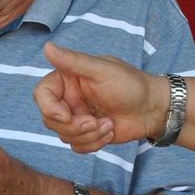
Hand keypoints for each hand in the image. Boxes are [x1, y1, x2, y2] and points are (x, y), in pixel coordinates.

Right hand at [35, 42, 166, 151]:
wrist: (152, 108)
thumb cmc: (131, 84)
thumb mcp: (102, 70)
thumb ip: (74, 60)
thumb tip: (47, 47)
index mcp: (68, 80)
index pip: (42, 94)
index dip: (49, 108)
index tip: (66, 116)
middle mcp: (69, 99)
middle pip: (50, 120)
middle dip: (73, 126)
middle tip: (95, 122)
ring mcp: (77, 117)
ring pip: (64, 136)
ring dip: (88, 135)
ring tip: (109, 125)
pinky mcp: (87, 134)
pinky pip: (77, 146)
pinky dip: (93, 144)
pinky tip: (109, 131)